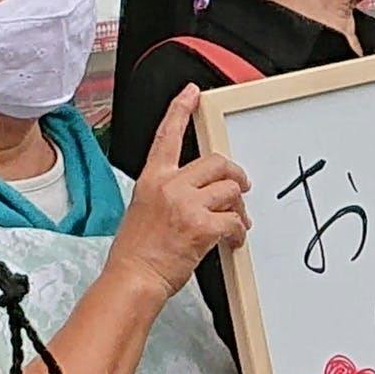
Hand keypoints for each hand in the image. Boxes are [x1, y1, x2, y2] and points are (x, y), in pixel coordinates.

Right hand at [107, 104, 250, 291]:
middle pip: (216, 162)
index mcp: (152, 179)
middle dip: (235, 175)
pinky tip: (232, 241)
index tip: (191, 94)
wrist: (133, 278)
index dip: (180, 110)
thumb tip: (194, 194)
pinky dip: (239, 232)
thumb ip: (167, 194)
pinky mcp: (202, 225)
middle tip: (241, 187)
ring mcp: (186, 204)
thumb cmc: (136, 253)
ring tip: (236, 223)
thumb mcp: (143, 210)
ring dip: (239, 208)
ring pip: (230, 190)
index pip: (167, 136)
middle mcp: (169, 186)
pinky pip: (234, 220)